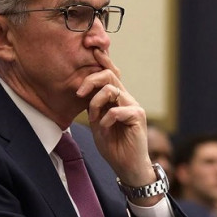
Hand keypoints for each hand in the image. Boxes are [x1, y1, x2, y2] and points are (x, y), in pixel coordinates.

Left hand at [76, 49, 155, 189]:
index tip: (92, 49)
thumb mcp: (97, 124)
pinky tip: (103, 129)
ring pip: (112, 90)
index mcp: (118, 98)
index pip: (111, 74)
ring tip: (93, 118)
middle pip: (110, 75)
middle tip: (79, 92)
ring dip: (96, 103)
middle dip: (91, 79)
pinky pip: (117, 110)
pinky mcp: (138, 117)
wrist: (128, 167)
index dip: (103, 60)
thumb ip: (94, 107)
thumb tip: (83, 91)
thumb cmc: (113, 146)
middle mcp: (127, 99)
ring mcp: (134, 106)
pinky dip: (105, 119)